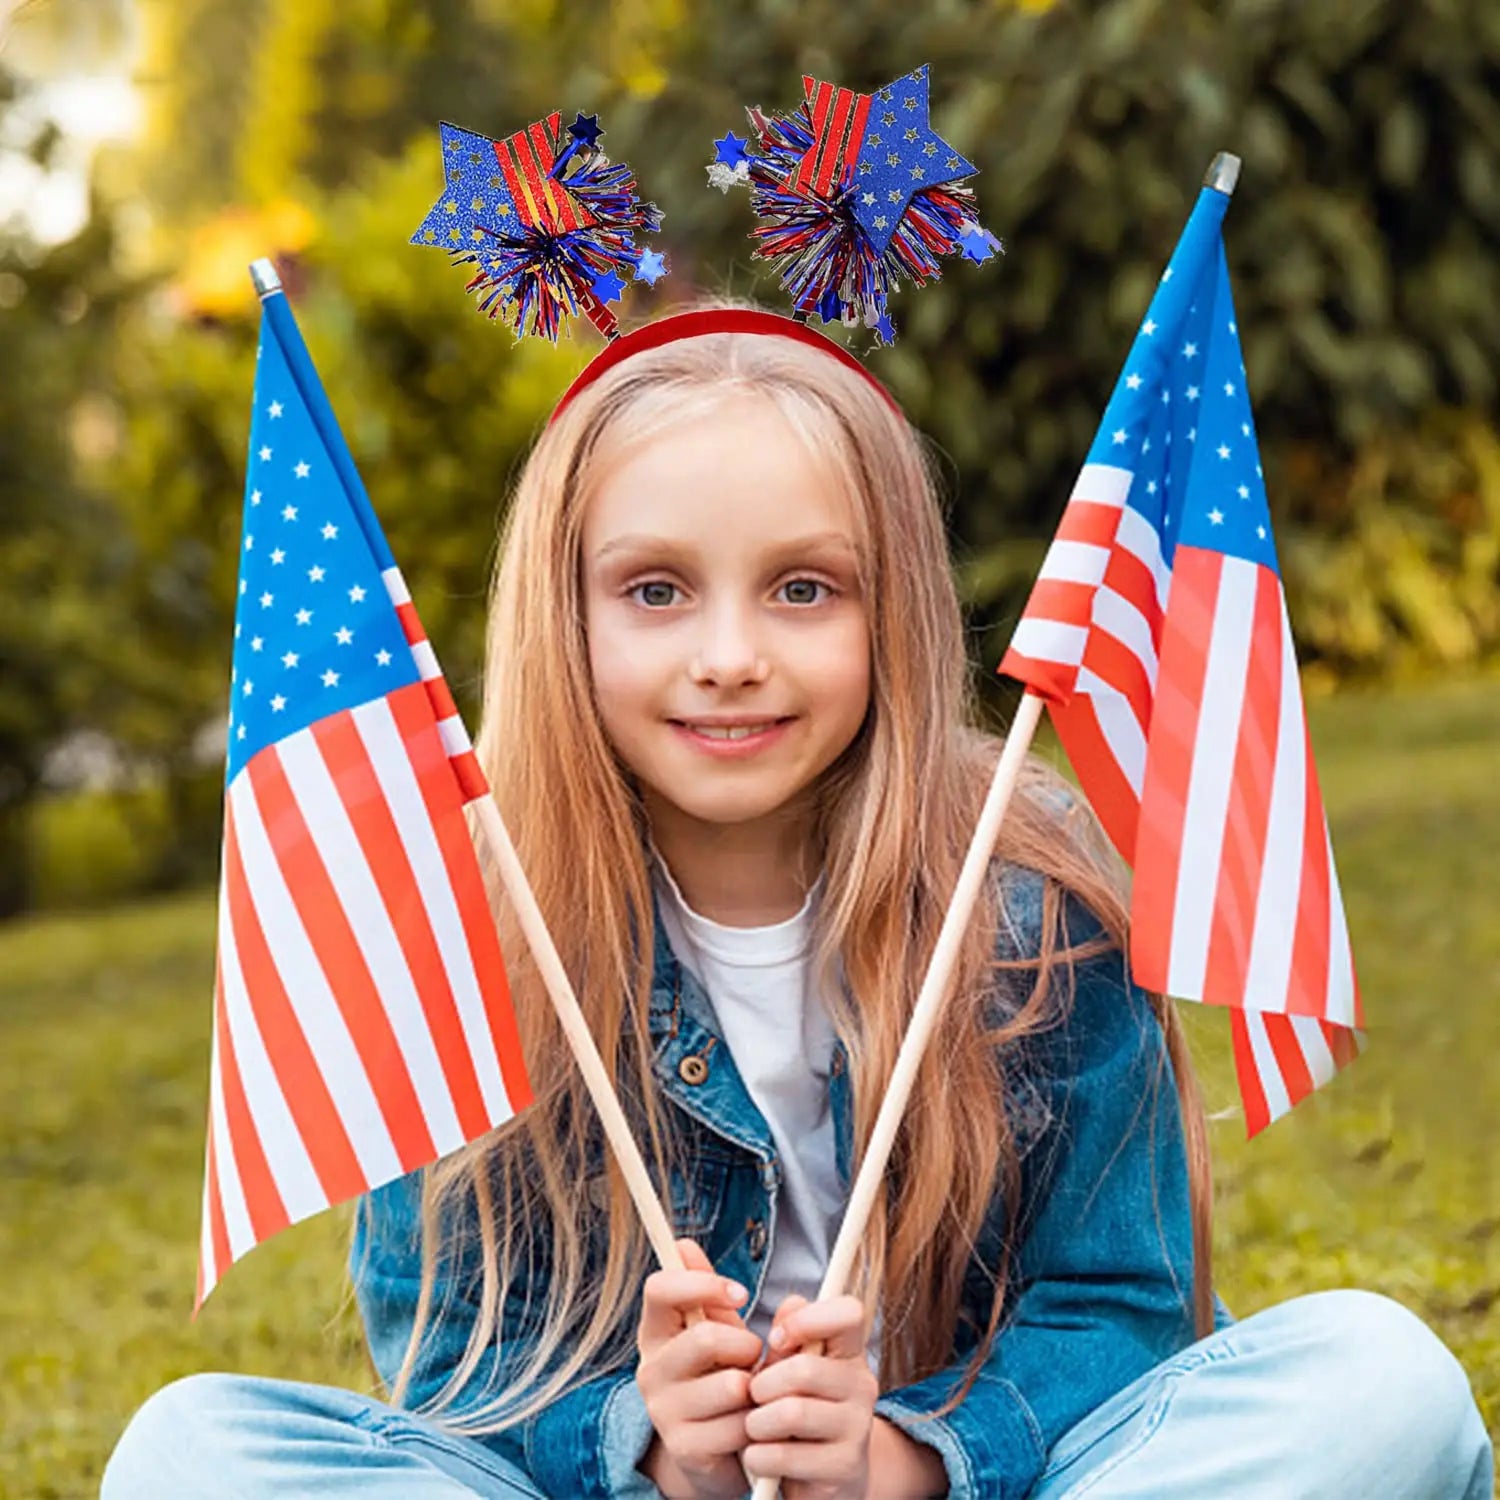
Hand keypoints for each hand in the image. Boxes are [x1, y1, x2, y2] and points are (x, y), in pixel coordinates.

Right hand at [636, 1239, 762, 1499]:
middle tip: (753, 1357)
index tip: (742, 1294)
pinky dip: (755, 1423)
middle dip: (745, 1345)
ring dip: (755, 1388)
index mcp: (656, 1330)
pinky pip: (739, 1426)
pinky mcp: (685, 1448)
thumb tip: (685, 1243)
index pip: (659, 1288)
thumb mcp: (720, 1329)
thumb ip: (711, 1291)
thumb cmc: (721, 1375)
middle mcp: (650, 1369)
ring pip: (731, 1385)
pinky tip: (749, 1424)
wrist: (714, 1450)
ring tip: (751, 1393)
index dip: (703, 1282)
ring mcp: (663, 1411)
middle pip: (706, 1337)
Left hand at [742, 1294, 879, 1499]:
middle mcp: (862, 1385)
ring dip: (757, 1422)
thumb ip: (788, 1335)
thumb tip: (789, 1304)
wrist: (821, 1479)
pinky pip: (786, 1455)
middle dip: (762, 1385)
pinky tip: (757, 1457)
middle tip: (751, 1398)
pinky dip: (759, 1456)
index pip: (849, 1312)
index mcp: (850, 1352)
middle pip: (804, 1369)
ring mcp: (858, 1428)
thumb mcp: (788, 1369)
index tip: (776, 1340)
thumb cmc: (796, 1412)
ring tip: (753, 1428)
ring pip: (792, 1413)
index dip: (807, 1318)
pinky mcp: (844, 1467)